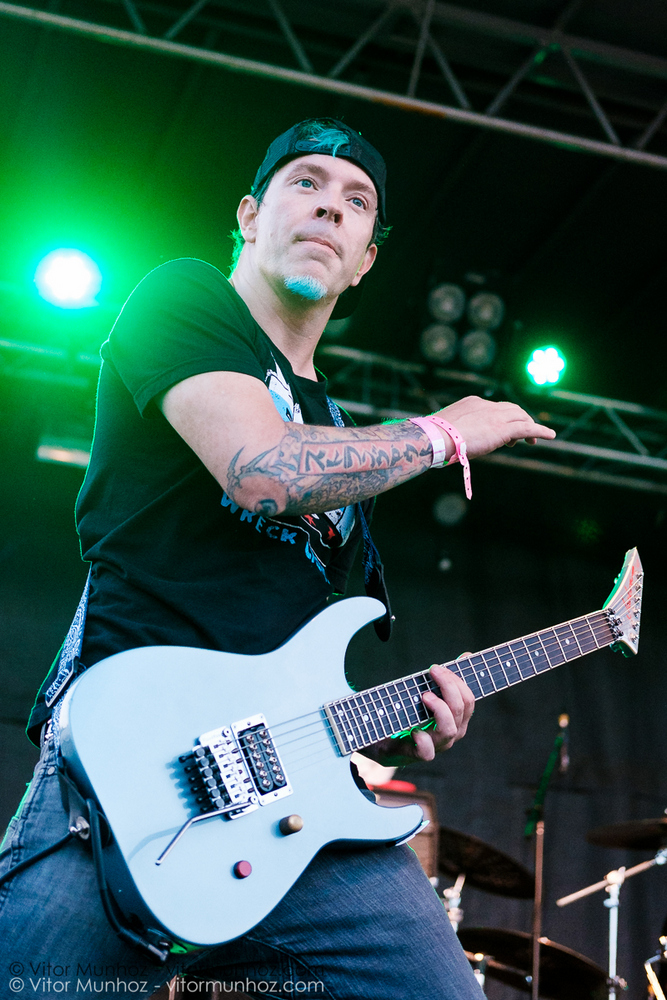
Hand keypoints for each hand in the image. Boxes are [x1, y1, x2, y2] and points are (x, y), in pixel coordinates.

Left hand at [370, 665, 474, 765]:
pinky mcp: (418, 754)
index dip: (457, 681)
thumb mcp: (428, 692)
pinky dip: (423, 739)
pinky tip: (414, 729)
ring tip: (424, 696)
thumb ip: (447, 678)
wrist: (384, 739)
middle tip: (432, 671)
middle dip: (449, 687)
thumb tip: (468, 655)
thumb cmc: (410, 713)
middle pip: (461, 710)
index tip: (438, 667)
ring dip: (439, 709)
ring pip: (449, 729)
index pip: (468, 700)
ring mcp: (437, 745)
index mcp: (457, 718)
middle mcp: (452, 732)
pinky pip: (427, 752)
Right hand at [435, 396, 554, 459]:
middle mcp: (487, 405)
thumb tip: (457, 443)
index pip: (495, 407)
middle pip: (512, 409)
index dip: (501, 418)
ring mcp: (496, 415)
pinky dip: (541, 431)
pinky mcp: (503, 429)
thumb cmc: (435, 437)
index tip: (500, 432)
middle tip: (518, 438)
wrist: (436, 437)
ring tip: (530, 442)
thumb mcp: (447, 429)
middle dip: (519, 420)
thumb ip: (458, 431)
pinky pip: (527, 428)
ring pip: (521, 417)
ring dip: (528, 428)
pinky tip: (551, 436)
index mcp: (473, 402)